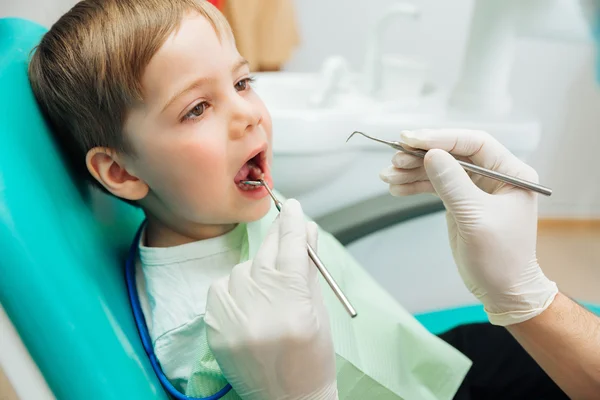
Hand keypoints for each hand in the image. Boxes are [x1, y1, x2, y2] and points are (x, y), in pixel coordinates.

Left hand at [204, 199, 337, 399]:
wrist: (287, 398)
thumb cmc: (311, 355)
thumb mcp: (318, 309)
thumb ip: (308, 267)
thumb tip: (306, 230)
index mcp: (293, 306)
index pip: (292, 250)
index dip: (293, 225)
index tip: (292, 207)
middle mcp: (260, 310)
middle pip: (266, 255)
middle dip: (277, 239)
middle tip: (285, 227)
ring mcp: (233, 320)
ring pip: (241, 270)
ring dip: (256, 271)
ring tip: (268, 295)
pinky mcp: (214, 328)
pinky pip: (221, 288)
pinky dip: (234, 289)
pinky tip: (248, 304)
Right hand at [379, 129, 557, 325]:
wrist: (502, 290)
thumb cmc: (500, 258)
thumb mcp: (475, 218)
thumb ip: (452, 184)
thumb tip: (431, 155)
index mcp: (511, 173)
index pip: (474, 143)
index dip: (441, 138)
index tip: (412, 140)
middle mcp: (494, 175)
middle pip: (452, 153)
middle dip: (421, 155)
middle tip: (394, 160)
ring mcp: (476, 188)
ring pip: (440, 168)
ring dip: (412, 171)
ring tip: (387, 176)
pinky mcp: (460, 201)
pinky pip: (435, 185)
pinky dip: (415, 185)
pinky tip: (396, 187)